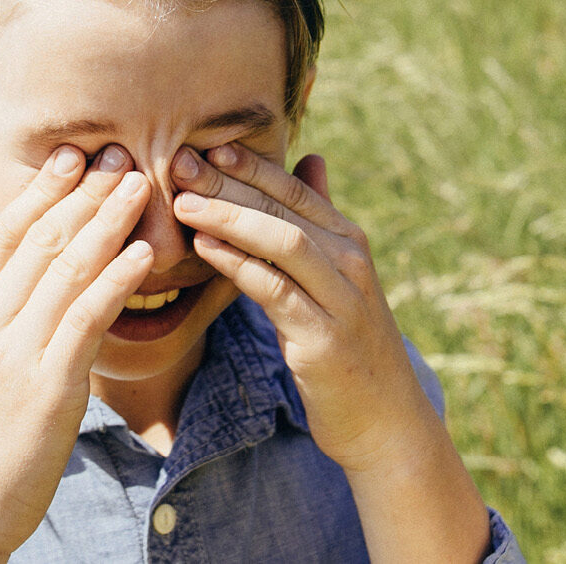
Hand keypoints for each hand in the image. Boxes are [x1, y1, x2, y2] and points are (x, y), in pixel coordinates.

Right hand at [0, 145, 156, 561]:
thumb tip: (25, 279)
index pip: (5, 233)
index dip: (44, 190)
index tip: (74, 156)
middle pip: (41, 238)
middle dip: (85, 192)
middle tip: (121, 154)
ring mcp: (14, 351)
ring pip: (68, 267)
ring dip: (109, 221)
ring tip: (142, 186)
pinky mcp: (47, 385)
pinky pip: (87, 317)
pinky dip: (117, 279)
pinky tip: (143, 256)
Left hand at [170, 144, 492, 561]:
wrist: (383, 419)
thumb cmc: (347, 344)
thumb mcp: (337, 277)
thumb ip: (320, 220)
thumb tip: (312, 159)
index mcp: (349, 241)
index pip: (295, 189)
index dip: (251, 165)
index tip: (207, 146)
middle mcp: (350, 261)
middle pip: (284, 209)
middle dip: (230, 183)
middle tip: (182, 162)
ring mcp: (341, 299)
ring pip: (283, 242)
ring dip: (230, 217)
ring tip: (184, 202)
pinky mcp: (324, 338)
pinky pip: (275, 290)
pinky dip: (238, 264)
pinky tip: (205, 249)